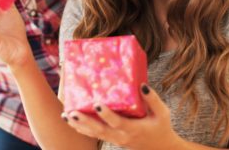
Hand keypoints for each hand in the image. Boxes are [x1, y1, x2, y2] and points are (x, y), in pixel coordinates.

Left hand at [63, 84, 180, 149]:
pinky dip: (82, 128)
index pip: (117, 122)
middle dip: (84, 122)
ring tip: (66, 115)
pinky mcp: (111, 138)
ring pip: (94, 134)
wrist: (160, 148)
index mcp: (133, 129)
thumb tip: (142, 85)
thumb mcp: (162, 113)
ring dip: (79, 125)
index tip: (97, 104)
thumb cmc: (161, 127)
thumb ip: (153, 99)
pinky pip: (94, 135)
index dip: (107, 115)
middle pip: (99, 130)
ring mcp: (114, 139)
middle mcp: (121, 136)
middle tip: (72, 112)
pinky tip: (71, 120)